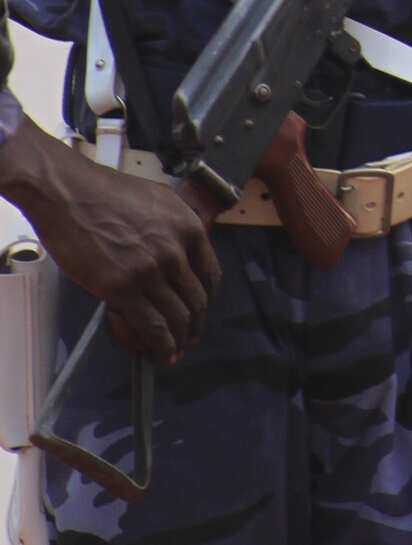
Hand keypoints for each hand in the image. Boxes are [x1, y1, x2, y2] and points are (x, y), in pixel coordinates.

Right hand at [0, 114, 218, 363]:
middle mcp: (175, 251)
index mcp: (188, 227)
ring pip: (177, 317)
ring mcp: (150, 272)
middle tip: (190, 335)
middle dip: (195, 323)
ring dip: (179, 339)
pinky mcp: (122, 289)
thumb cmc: (104, 192)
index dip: (208, 298)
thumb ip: (174, 227)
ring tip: (175, 350)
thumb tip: (178, 252)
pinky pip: (152, 326)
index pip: (210, 273)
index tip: (202, 308)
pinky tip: (161, 353)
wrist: (68, 193)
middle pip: (196, 300)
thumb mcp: (157, 200)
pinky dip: (161, 345)